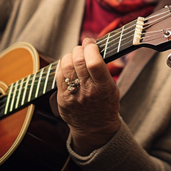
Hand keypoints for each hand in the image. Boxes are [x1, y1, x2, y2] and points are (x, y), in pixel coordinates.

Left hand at [56, 38, 120, 154]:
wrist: (95, 128)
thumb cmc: (106, 104)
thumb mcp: (112, 87)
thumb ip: (102, 70)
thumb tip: (91, 48)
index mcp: (104, 88)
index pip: (95, 63)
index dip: (91, 48)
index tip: (90, 42)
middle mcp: (88, 91)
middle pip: (78, 61)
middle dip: (80, 48)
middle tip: (83, 47)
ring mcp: (73, 95)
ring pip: (66, 66)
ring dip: (70, 55)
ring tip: (75, 55)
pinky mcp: (62, 98)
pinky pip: (58, 76)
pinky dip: (63, 66)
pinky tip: (68, 65)